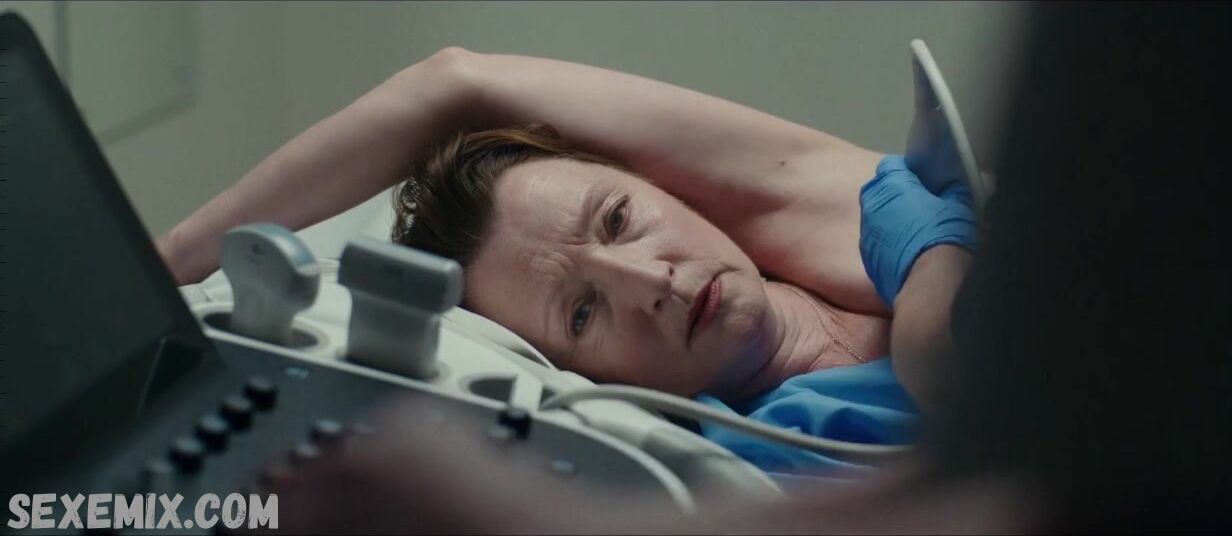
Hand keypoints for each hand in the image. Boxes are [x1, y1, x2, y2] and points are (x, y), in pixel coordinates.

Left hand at [859, 155, 976, 307]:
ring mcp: (867, 234)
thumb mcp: (961, 205)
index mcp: (891, 185)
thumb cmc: (946, 236)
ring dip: (891, 219)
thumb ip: (955, 189)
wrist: (931, 284)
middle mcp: (873, 206)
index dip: (907, 171)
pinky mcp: (868, 259)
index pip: (890, 165)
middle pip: (879, 191)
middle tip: (921, 204)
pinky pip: (877, 242)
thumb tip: (961, 184)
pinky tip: (909, 252)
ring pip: (876, 218)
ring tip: (916, 230)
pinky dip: (889, 243)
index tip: (923, 181)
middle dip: (896, 194)